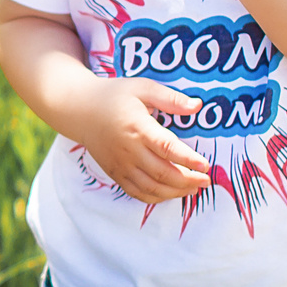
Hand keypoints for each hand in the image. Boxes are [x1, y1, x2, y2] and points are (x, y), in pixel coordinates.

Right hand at [73, 77, 210, 203]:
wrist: (80, 110)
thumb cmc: (115, 96)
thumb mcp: (142, 88)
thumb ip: (170, 98)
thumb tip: (197, 106)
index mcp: (138, 127)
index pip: (167, 148)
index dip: (188, 159)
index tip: (207, 165)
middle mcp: (129, 150)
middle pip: (163, 173)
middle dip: (189, 180)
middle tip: (206, 180)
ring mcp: (121, 165)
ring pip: (151, 187)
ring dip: (175, 192)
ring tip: (193, 189)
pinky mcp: (115, 173)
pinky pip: (137, 192)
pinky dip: (156, 198)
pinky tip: (171, 194)